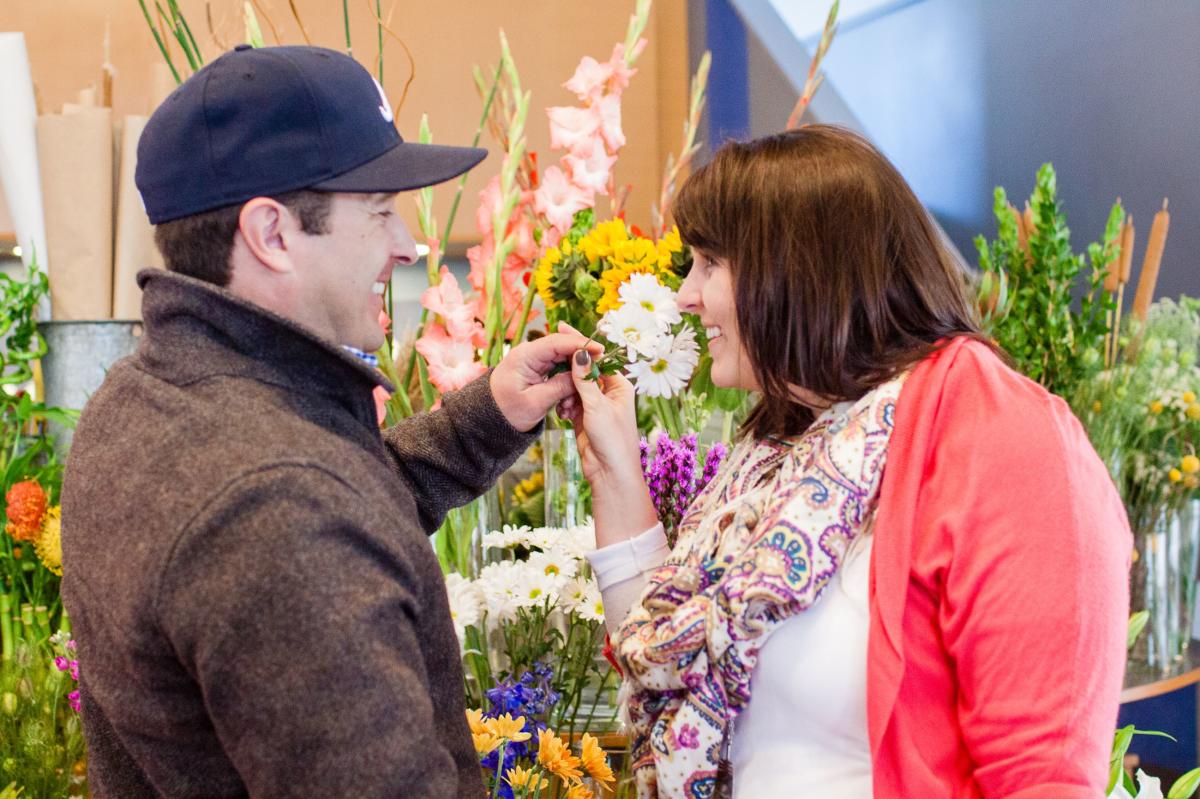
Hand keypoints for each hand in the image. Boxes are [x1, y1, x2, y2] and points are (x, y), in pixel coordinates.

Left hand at [490, 323, 602, 432]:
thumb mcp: (536, 402)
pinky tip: (570, 396)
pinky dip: (568, 380)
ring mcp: (534, 360)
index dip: (581, 344)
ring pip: (564, 359)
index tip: (601, 350)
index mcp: (525, 356)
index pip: (557, 342)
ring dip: (575, 374)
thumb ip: (560, 386)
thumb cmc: (507, 412)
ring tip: (580, 393)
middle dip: (581, 359)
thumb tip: (583, 375)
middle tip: (600, 369)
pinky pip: (559, 369)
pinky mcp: (538, 369)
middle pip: (563, 347)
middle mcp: (530, 353)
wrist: (490, 421)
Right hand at [557, 348, 657, 544]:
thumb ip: (585, 379)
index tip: (562, 328)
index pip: (598, 358)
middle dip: (568, 372)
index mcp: (620, 386)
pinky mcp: (584, 418)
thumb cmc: (612, 440)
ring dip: (565, 394)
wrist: (610, 474)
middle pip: (583, 371)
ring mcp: (596, 406)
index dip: (579, 344)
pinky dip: (564, 406)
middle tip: (550, 362)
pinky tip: (564, 415)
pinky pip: (569, 403)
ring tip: (566, 407)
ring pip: (573, 387)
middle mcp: (609, 393)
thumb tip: (580, 352)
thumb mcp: (597, 406)